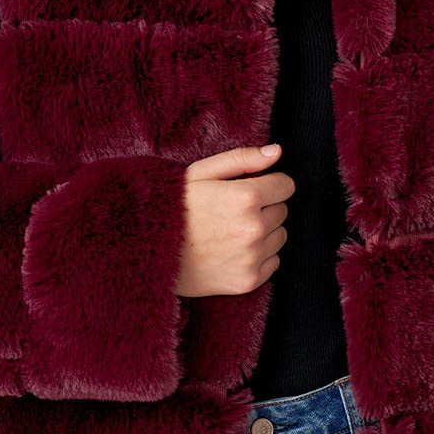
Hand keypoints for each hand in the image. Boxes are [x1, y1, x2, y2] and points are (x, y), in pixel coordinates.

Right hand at [173, 144, 294, 296]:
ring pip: (280, 237)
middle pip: (282, 211)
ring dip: (264, 232)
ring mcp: (252, 257)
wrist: (147, 253)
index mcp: (245, 197)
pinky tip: (232, 251)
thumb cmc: (173, 208)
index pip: (286, 186)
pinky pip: (273, 262)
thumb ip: (242, 159)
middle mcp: (253, 229)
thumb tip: (277, 152)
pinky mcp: (248, 281)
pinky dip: (259, 256)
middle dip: (264, 208)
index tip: (249, 189)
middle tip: (232, 212)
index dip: (269, 184)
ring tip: (230, 232)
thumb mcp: (201, 173)